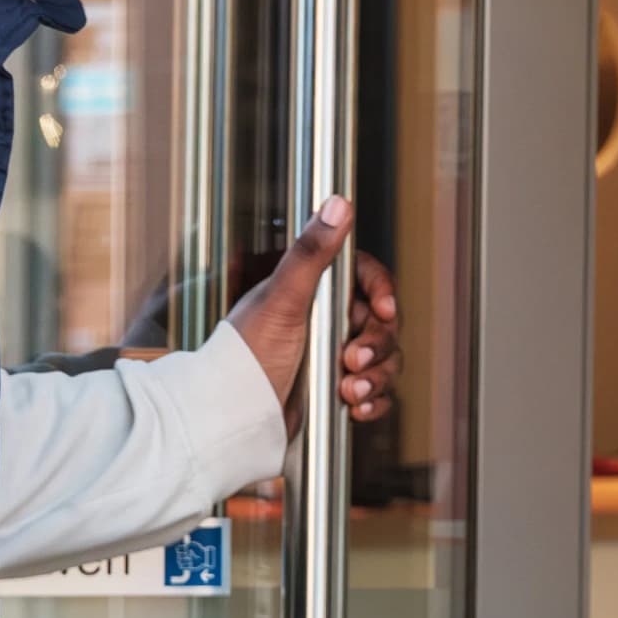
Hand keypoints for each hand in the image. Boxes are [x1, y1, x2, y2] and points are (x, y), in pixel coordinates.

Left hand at [225, 197, 398, 427]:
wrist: (232, 414)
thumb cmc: (246, 355)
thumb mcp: (280, 299)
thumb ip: (310, 252)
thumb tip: (336, 203)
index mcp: (314, 293)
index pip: (368, 281)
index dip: (383, 293)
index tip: (384, 310)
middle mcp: (327, 321)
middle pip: (383, 323)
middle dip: (377, 345)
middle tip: (352, 360)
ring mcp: (333, 356)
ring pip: (385, 360)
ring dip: (377, 376)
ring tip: (350, 390)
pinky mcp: (337, 390)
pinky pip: (377, 393)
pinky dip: (374, 402)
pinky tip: (357, 407)